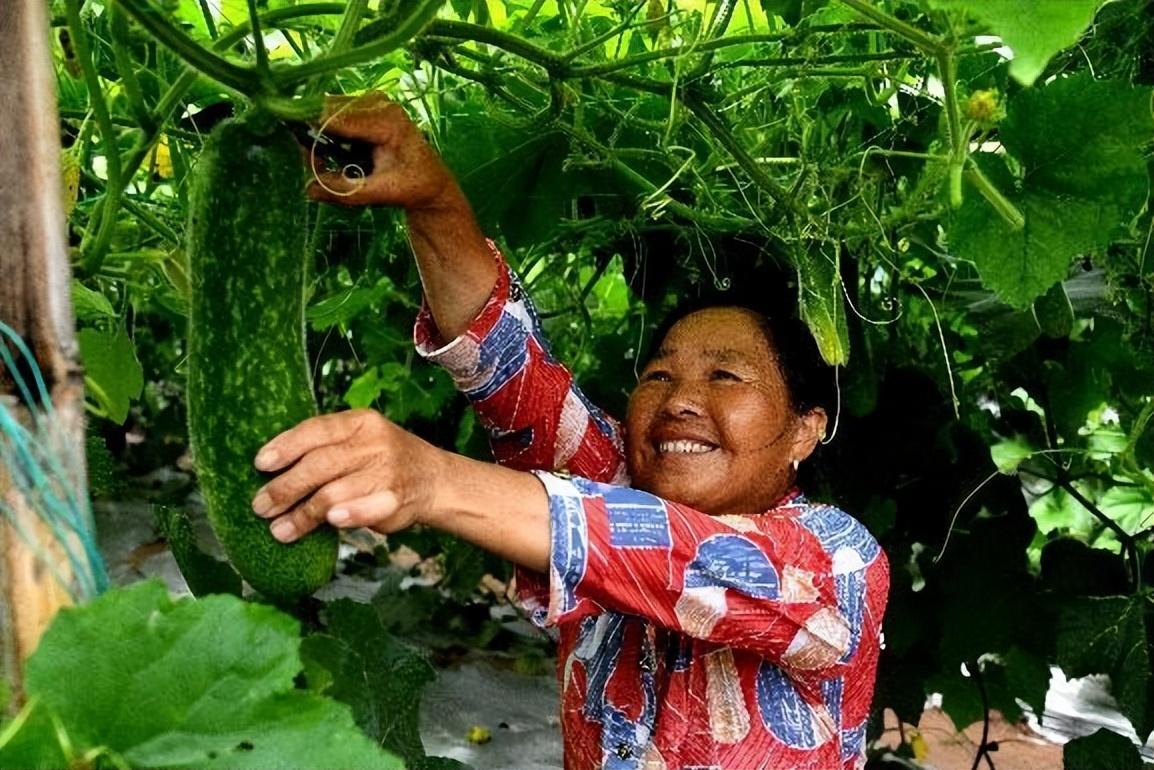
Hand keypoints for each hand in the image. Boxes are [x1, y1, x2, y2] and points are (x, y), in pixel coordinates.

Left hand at [251, 409, 442, 542]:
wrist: (434, 479)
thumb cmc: (383, 461)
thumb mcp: (359, 441)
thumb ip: (324, 449)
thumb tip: (270, 470)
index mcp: (360, 422)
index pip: (316, 430)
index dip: (285, 447)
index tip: (260, 464)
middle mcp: (374, 443)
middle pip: (319, 465)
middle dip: (284, 488)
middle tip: (260, 506)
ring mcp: (387, 471)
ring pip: (333, 493)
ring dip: (302, 515)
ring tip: (279, 529)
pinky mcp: (396, 499)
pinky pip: (365, 509)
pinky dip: (348, 515)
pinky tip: (330, 522)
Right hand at [304, 92, 461, 211]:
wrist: (432, 181)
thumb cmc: (411, 187)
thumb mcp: (378, 193)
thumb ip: (343, 191)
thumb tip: (308, 189)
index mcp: (386, 121)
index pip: (334, 119)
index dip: (313, 139)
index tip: (310, 163)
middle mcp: (379, 103)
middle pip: (327, 110)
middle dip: (316, 137)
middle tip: (318, 167)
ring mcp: (374, 100)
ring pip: (329, 109)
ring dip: (322, 135)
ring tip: (328, 163)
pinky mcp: (369, 103)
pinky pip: (337, 112)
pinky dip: (331, 131)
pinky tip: (338, 153)